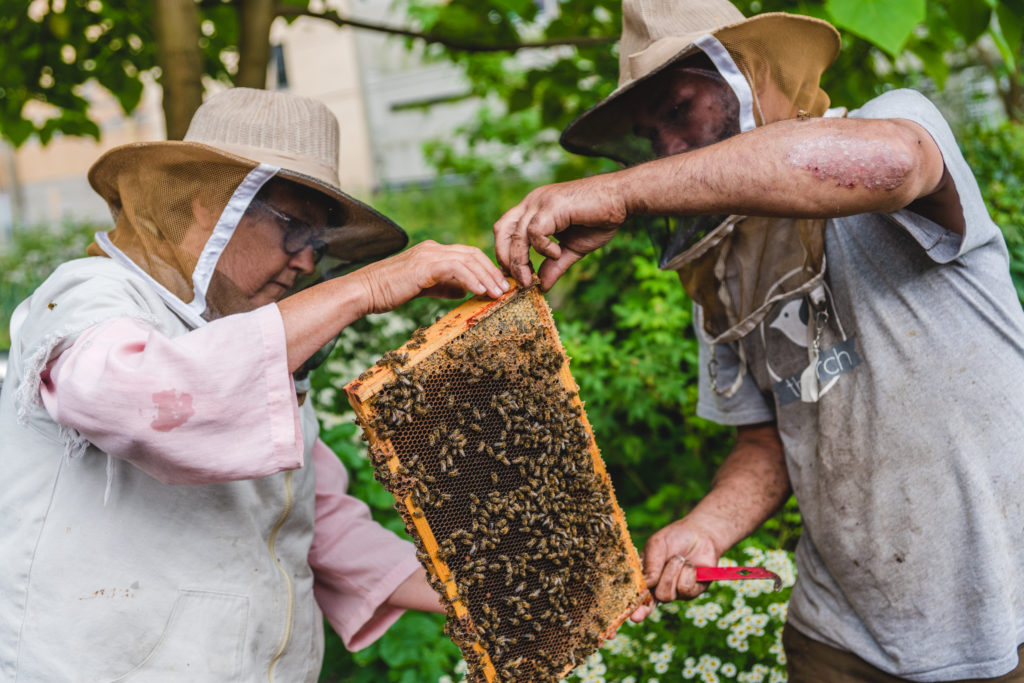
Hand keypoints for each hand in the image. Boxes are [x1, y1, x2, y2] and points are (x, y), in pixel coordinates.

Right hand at [353, 241, 508, 314]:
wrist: (363, 291)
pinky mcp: (424, 265)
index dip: (486, 269)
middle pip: (472, 254)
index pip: (467, 255)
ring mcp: (428, 254)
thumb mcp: (423, 288)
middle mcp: (432, 249)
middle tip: (505, 289)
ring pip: (468, 259)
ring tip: (497, 293)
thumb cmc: (388, 291)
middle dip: (492, 271)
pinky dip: (472, 279)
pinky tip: (480, 291)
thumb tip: (464, 290)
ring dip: (486, 276)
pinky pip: (456, 268)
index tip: (498, 285)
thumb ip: (444, 286)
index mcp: (432, 252)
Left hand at [493, 175, 627, 289]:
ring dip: (520, 262)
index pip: (506, 230)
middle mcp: (533, 202)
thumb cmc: (600, 219)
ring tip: (530, 280)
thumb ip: (555, 265)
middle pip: (502, 230)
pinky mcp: (552, 206)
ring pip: (516, 235)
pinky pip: (535, 232)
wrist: (622, 199)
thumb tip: (542, 287)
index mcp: (534, 209)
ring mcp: (541, 202)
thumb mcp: (572, 249)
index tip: (515, 278)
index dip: (506, 254)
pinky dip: (542, 249)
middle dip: (504, 258)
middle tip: (517, 282)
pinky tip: (558, 253)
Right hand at [630, 515, 723, 621]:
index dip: (634, 609)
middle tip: (672, 559)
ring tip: (680, 558)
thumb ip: (650, 563)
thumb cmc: (674, 538)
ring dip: (674, 571)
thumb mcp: (657, 545)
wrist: (701, 534)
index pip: (636, 597)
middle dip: (664, 578)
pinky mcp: (691, 593)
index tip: (634, 617)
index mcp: (645, 577)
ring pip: (668, 595)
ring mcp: (675, 593)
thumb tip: (647, 583)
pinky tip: (691, 565)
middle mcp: (658, 588)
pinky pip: (685, 589)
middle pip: (655, 597)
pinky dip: (688, 573)